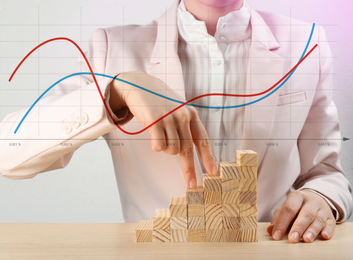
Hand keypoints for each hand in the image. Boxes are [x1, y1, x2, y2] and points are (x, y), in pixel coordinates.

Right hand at [109, 71, 217, 187]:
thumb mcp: (178, 110)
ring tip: (160, 135)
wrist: (140, 86)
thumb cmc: (159, 101)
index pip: (203, 140)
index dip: (208, 158)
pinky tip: (153, 134)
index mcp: (191, 115)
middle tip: (191, 185)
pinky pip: (159, 146)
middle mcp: (183, 117)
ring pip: (171, 150)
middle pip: (188, 150)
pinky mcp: (155, 122)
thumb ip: (185, 127)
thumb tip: (188, 152)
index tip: (212, 173)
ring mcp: (169, 119)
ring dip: (165, 148)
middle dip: (189, 170)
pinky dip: (155, 145)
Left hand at [267, 190, 335, 242]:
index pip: (289, 209)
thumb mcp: (286, 207)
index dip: (282, 222)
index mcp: (297, 197)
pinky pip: (331, 224)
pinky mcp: (331, 217)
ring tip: (306, 239)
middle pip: (305, 214)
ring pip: (318, 219)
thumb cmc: (297, 206)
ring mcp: (322, 209)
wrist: (316, 198)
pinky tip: (324, 236)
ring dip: (312, 230)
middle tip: (292, 239)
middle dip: (298, 227)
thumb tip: (270, 230)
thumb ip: (278, 218)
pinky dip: (328, 230)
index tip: (276, 235)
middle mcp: (311, 201)